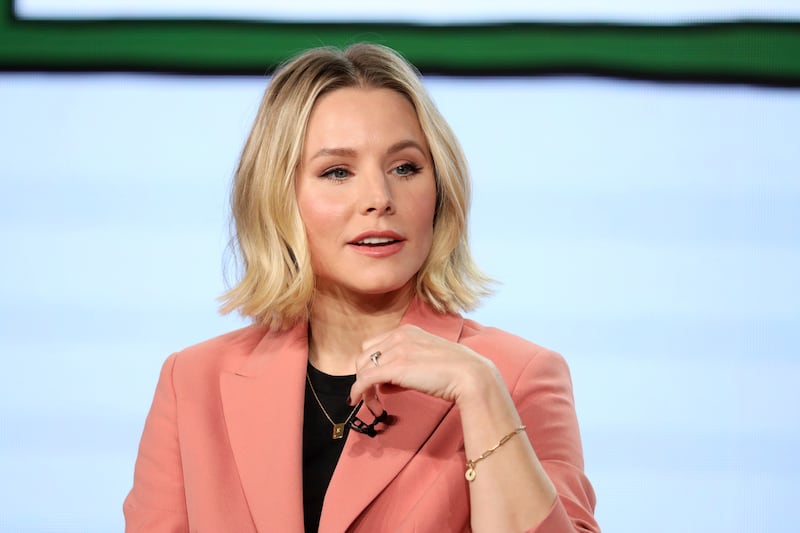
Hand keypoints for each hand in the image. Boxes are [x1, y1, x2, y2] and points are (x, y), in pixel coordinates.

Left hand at [348, 324, 498, 407]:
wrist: (470, 375)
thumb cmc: (455, 371)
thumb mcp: (426, 359)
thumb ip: (406, 365)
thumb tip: (386, 383)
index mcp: (407, 331)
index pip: (375, 344)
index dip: (372, 364)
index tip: (377, 381)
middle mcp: (399, 336)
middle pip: (364, 355)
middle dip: (365, 374)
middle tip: (373, 393)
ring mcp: (396, 351)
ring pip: (362, 368)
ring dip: (363, 387)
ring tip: (372, 402)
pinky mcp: (395, 368)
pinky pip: (365, 379)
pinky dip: (358, 391)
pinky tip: (357, 401)